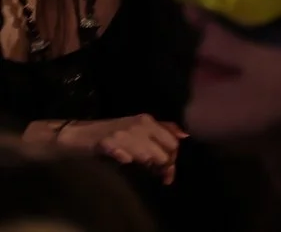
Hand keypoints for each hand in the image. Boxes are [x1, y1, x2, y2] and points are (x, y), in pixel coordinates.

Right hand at [45, 113, 185, 180]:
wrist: (78, 134)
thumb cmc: (111, 135)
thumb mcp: (139, 129)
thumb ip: (162, 132)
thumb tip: (185, 136)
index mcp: (148, 120)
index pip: (173, 141)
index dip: (173, 158)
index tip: (168, 173)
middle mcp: (139, 124)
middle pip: (164, 150)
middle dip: (163, 165)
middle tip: (158, 175)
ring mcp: (123, 133)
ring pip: (148, 155)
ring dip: (147, 165)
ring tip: (141, 169)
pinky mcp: (107, 143)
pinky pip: (124, 155)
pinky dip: (126, 159)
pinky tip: (124, 162)